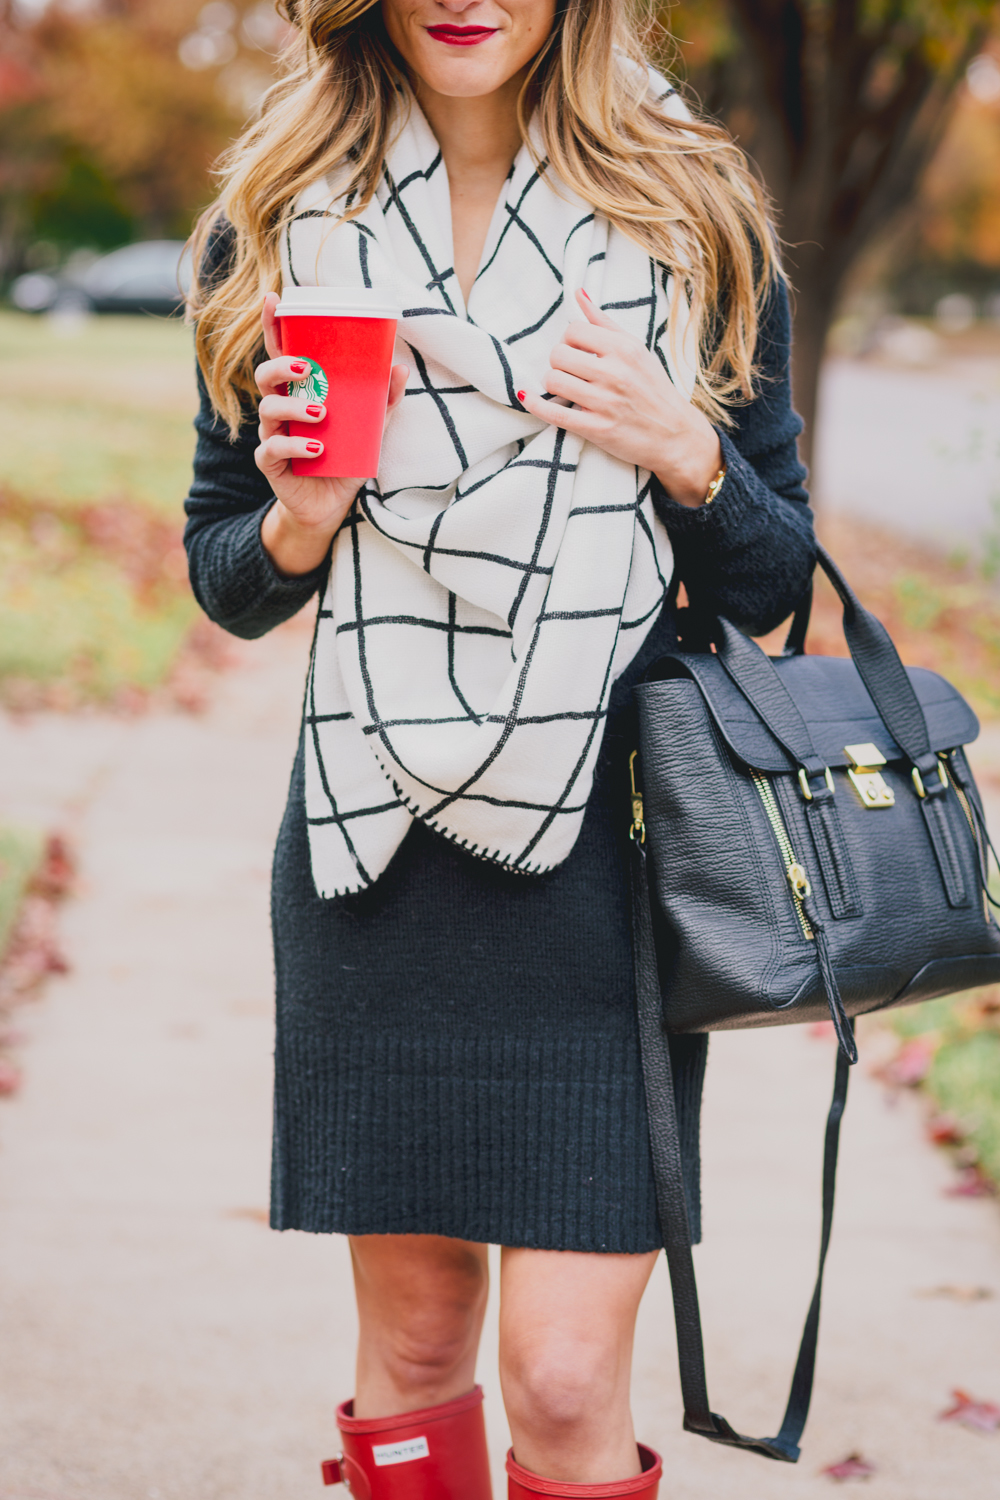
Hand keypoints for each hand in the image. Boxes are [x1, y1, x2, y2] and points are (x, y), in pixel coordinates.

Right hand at [255, 292, 408, 575]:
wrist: (330, 506)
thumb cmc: (345, 459)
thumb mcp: (370, 429)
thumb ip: (383, 401)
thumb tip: (400, 368)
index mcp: (297, 393)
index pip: (279, 351)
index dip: (272, 324)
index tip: (273, 297)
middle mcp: (279, 410)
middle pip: (265, 376)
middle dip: (282, 367)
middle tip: (308, 369)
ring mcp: (272, 436)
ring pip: (268, 410)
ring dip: (294, 408)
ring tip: (321, 414)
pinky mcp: (272, 465)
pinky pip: (273, 450)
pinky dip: (295, 447)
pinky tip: (317, 449)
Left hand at [519, 290, 722, 507]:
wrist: (675, 436)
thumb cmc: (654, 390)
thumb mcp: (637, 350)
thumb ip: (605, 323)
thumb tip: (578, 295)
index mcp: (625, 349)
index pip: (573, 331)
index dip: (568, 341)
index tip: (576, 352)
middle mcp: (615, 373)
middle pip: (558, 355)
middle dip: (558, 362)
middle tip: (569, 372)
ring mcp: (605, 403)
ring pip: (553, 381)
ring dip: (552, 383)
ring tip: (564, 387)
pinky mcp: (597, 429)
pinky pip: (553, 413)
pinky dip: (534, 404)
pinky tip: (527, 397)